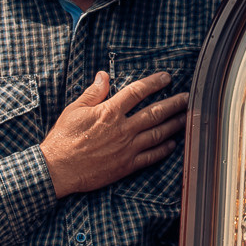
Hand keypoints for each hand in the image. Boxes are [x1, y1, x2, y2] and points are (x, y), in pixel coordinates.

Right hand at [39, 71, 187, 196]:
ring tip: (185, 117)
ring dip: (174, 124)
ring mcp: (127, 148)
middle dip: (174, 103)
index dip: (154, 82)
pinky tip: (172, 144)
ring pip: (158, 133)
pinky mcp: (126, 165)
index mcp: (109, 111)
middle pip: (155, 112)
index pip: (137, 91)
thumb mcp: (74, 109)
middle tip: (187, 98)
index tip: (166, 77)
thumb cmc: (63, 139)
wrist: (58, 169)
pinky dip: (164, 150)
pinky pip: (151, 156)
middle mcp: (122, 128)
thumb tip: (103, 75)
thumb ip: (93, 93)